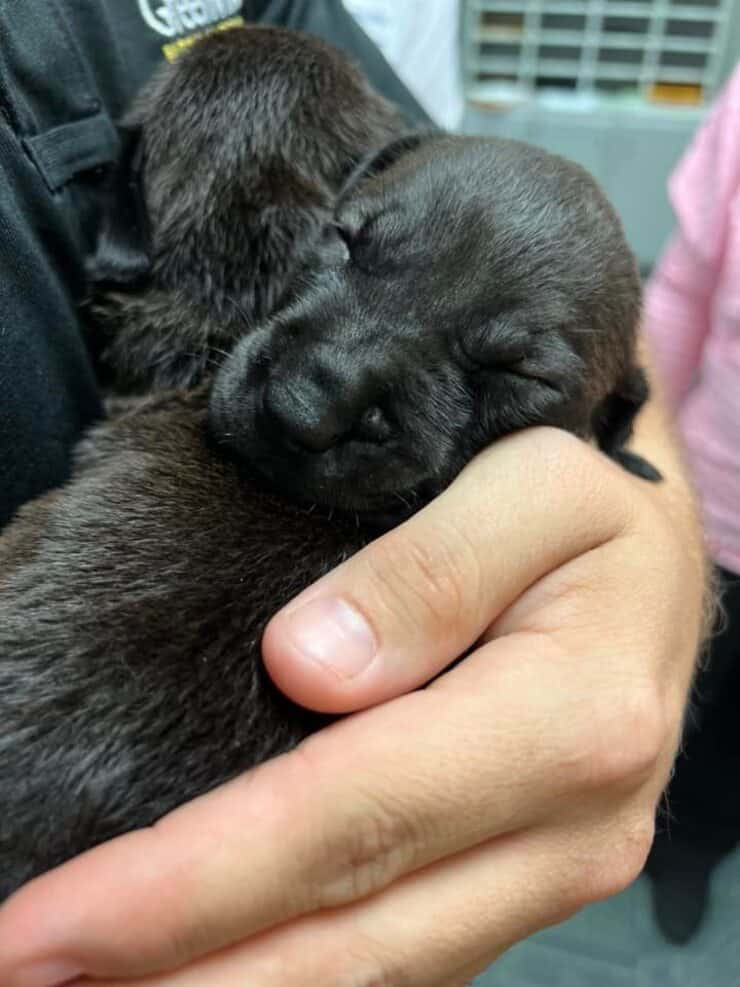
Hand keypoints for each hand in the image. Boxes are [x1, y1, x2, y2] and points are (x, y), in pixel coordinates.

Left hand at [0, 412, 706, 986]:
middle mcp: (571, 828)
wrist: (657, 558)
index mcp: (571, 721)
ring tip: (97, 983)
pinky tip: (217, 960)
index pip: (350, 818)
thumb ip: (432, 569)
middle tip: (29, 975)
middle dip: (180, 971)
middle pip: (355, 933)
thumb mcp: (535, 487)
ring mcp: (554, 870)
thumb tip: (309, 667)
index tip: (50, 926)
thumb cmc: (592, 500)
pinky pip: (409, 954)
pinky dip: (302, 972)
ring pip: (382, 970)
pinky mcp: (528, 878)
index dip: (193, 883)